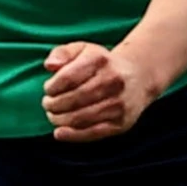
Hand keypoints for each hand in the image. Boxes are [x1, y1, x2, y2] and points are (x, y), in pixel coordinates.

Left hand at [43, 40, 159, 140]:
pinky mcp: (122, 122)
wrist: (139, 76)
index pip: (68, 77)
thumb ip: (62, 53)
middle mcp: (113, 81)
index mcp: (100, 60)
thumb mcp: (83, 50)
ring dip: (60, 120)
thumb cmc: (103, 64)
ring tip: (53, 116)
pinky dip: (73, 135)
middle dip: (54, 105)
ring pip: (82, 117)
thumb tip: (49, 66)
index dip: (52, 87)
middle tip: (47, 105)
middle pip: (74, 98)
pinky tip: (59, 133)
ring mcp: (119, 103)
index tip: (48, 90)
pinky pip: (94, 132)